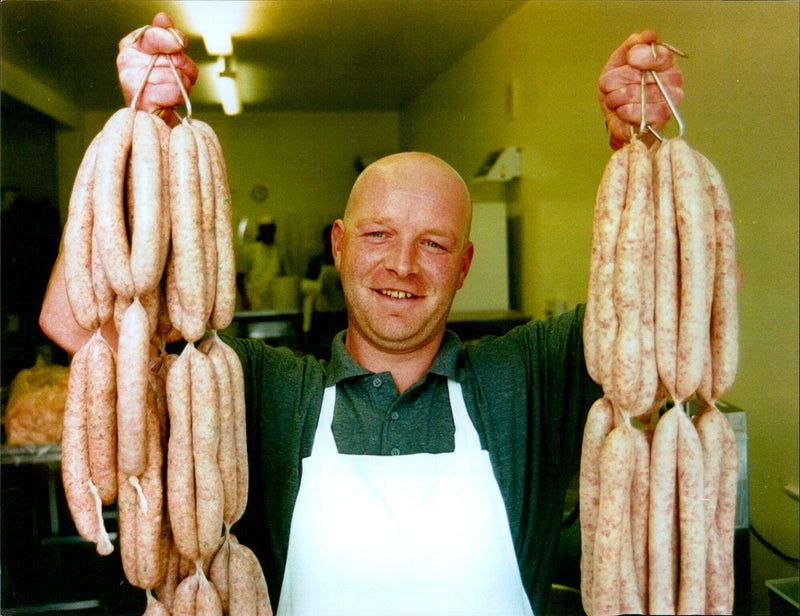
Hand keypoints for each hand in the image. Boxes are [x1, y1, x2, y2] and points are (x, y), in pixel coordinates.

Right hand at [117, 12, 197, 125]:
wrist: (158, 115)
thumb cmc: (162, 83)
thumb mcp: (165, 55)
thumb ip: (164, 34)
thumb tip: (163, 19)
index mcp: (130, 46)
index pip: (153, 35)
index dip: (172, 39)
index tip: (180, 44)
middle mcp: (126, 63)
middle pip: (173, 57)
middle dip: (184, 68)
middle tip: (177, 77)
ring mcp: (132, 84)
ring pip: (177, 76)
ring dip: (183, 85)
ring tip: (172, 90)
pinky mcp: (144, 103)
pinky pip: (175, 92)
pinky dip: (179, 98)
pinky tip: (170, 101)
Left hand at [598, 30, 683, 148]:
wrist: (616, 115)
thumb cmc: (620, 86)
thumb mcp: (620, 60)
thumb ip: (633, 44)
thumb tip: (648, 35)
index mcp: (666, 64)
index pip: (661, 56)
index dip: (642, 57)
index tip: (630, 58)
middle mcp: (673, 83)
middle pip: (640, 77)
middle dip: (616, 81)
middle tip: (611, 86)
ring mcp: (668, 104)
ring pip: (634, 95)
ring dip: (615, 97)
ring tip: (615, 99)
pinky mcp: (658, 122)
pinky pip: (635, 113)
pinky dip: (621, 112)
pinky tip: (622, 111)